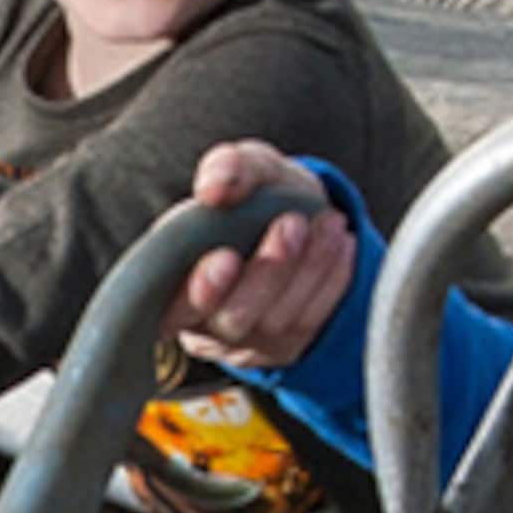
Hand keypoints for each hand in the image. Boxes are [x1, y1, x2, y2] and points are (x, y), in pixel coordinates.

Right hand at [163, 141, 355, 369]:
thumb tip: (213, 189)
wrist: (295, 213)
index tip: (227, 256)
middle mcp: (203, 323)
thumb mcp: (244, 167)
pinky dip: (330, 281)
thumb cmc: (254, 194)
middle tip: (291, 223)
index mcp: (170, 284)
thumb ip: (227, 168)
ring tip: (329, 221)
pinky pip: (311, 322)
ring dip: (307, 270)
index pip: (172, 310)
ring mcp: (247, 341)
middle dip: (266, 273)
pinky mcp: (286, 344)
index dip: (200, 290)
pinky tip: (342, 243)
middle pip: (232, 319)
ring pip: (276, 322)